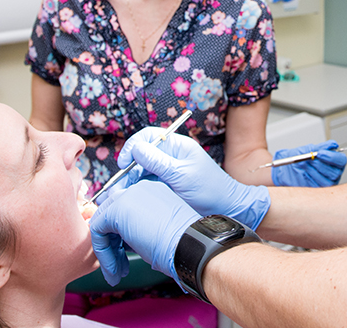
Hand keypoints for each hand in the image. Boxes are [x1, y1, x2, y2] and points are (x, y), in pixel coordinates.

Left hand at [89, 179, 199, 284]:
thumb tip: (118, 241)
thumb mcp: (158, 230)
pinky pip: (97, 231)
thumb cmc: (180, 244)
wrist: (189, 244)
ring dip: (107, 252)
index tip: (125, 255)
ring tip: (117, 273)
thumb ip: (137, 228)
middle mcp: (138, 189)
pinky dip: (103, 253)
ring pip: (102, 223)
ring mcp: (127, 196)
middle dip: (111, 244)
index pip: (124, 209)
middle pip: (110, 215)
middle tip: (119, 266)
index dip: (120, 236)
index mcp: (151, 191)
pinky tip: (114, 269)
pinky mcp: (117, 209)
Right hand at [116, 127, 270, 228]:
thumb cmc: (210, 190)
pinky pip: (146, 183)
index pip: (148, 136)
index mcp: (177, 146)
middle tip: (121, 184)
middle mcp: (170, 156)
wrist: (225, 209)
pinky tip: (131, 199)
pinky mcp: (165, 185)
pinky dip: (137, 189)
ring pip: (141, 170)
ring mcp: (167, 171)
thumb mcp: (182, 175)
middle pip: (141, 154)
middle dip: (129, 167)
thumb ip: (158, 162)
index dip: (132, 147)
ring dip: (131, 180)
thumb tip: (136, 148)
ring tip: (123, 194)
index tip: (124, 163)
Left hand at [272, 141, 346, 186]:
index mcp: (334, 162)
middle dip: (320, 164)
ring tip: (303, 163)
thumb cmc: (298, 159)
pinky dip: (308, 178)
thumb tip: (333, 145)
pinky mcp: (318, 192)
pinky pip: (317, 186)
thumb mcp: (308, 149)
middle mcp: (333, 174)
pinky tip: (303, 173)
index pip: (341, 160)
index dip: (332, 157)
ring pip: (326, 180)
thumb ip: (321, 147)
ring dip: (312, 170)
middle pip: (335, 172)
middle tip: (309, 159)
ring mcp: (326, 184)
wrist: (285, 169)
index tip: (320, 153)